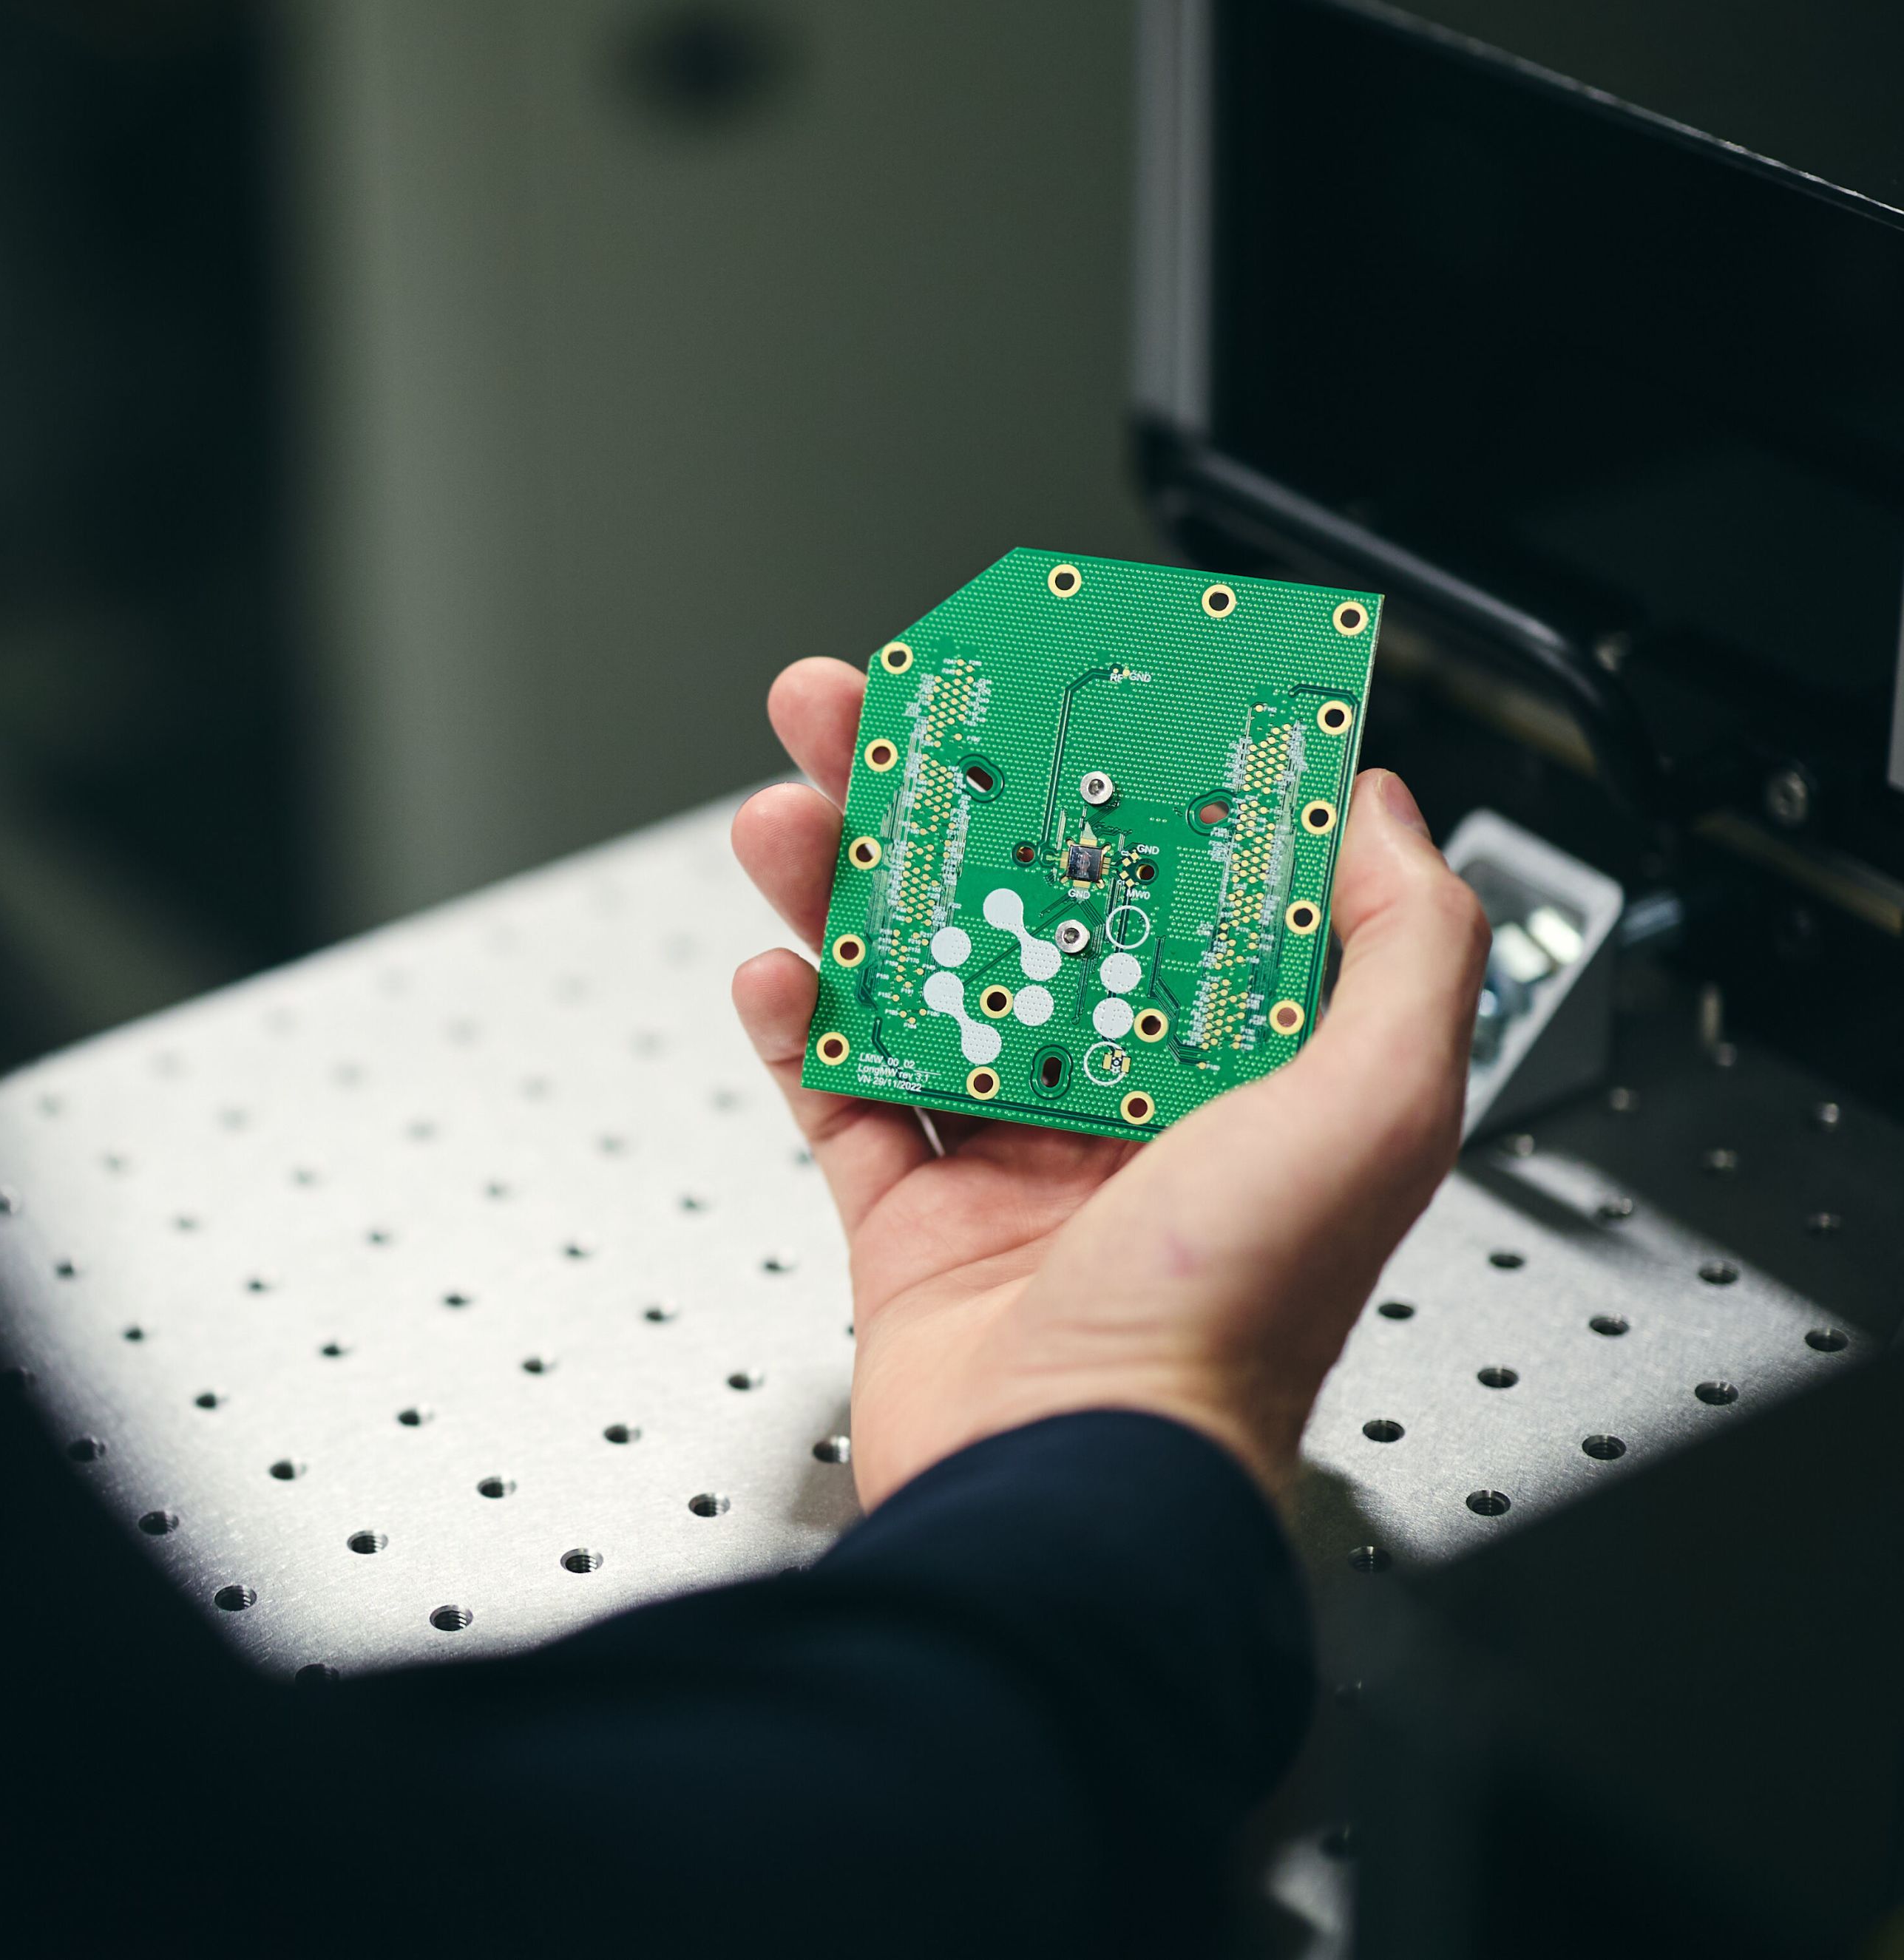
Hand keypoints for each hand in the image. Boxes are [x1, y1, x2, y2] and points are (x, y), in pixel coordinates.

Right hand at [731, 657, 1487, 1506]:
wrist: (1074, 1479)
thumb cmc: (1230, 1322)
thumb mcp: (1376, 1108)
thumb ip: (1395, 946)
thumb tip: (1371, 809)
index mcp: (1245, 1069)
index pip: (1173, 882)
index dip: (1107, 774)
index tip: (1052, 690)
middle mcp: (1129, 1103)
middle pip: (1015, 908)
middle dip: (932, 802)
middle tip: (864, 713)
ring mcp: (1009, 1159)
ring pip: (910, 981)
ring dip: (841, 885)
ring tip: (784, 813)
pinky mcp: (905, 1217)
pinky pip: (837, 1094)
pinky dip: (795, 1023)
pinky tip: (775, 966)